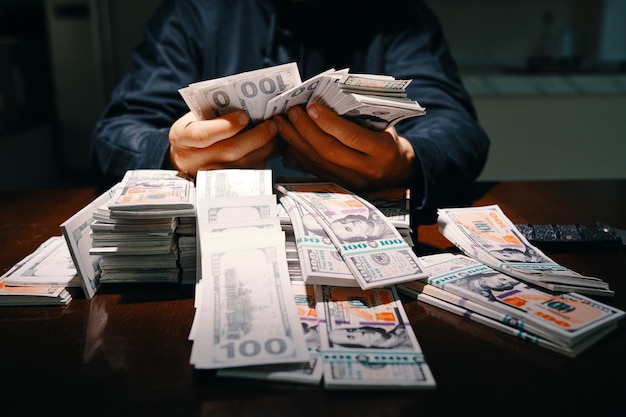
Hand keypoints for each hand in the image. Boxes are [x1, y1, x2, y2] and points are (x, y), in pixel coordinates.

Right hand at [168, 110, 278, 176]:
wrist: (183, 159)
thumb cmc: (192, 132)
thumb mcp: (192, 119)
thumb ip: (212, 113)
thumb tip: (245, 104)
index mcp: (182, 139)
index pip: (203, 135)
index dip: (226, 126)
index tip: (244, 116)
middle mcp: (195, 160)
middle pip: (229, 151)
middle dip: (255, 136)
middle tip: (271, 124)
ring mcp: (209, 176)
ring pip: (243, 165)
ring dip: (264, 148)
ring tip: (274, 134)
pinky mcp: (223, 185)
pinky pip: (248, 173)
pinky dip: (262, 159)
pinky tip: (267, 147)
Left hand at [273, 103, 416, 189]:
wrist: (397, 171)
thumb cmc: (387, 140)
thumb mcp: (384, 126)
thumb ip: (359, 118)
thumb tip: (325, 100)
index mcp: (383, 151)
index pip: (352, 137)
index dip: (330, 122)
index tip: (312, 106)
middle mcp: (366, 169)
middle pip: (330, 151)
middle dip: (306, 130)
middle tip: (292, 112)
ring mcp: (351, 181)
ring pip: (318, 162)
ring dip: (296, 141)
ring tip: (282, 123)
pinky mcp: (339, 185)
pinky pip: (314, 169)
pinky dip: (299, 153)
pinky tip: (288, 139)